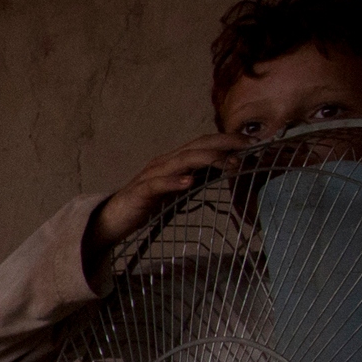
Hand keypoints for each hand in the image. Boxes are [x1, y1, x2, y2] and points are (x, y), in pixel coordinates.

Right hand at [85, 133, 246, 275]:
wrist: (109, 221)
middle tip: (249, 145)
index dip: (227, 140)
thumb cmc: (143, 207)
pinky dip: (175, 181)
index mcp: (173, 162)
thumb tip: (219, 175)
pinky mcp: (140, 192)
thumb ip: (193, 181)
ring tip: (229, 163)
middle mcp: (164, 163)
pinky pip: (159, 184)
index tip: (252, 142)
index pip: (203, 144)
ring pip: (182, 160)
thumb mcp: (174, 192)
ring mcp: (151, 176)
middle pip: (197, 146)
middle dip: (224, 143)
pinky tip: (190, 182)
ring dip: (208, 159)